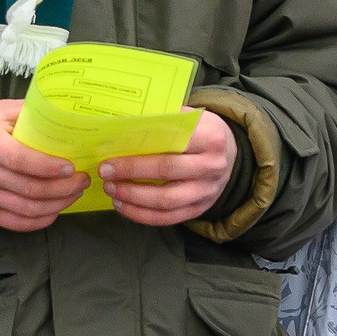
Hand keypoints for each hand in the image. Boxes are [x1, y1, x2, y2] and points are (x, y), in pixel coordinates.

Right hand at [0, 99, 85, 230]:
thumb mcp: (2, 110)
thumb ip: (32, 113)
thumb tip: (69, 116)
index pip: (19, 159)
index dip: (48, 167)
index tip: (71, 167)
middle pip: (28, 188)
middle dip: (63, 187)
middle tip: (82, 180)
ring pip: (26, 209)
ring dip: (58, 204)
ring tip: (75, 193)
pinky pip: (16, 223)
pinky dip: (41, 220)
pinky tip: (56, 209)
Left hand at [101, 109, 236, 226]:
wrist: (231, 154)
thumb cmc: (201, 131)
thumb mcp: (191, 117)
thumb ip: (164, 120)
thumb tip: (124, 126)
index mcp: (210, 138)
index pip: (170, 146)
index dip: (138, 155)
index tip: (111, 158)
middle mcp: (211, 166)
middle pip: (166, 173)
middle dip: (131, 175)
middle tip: (105, 174)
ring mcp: (207, 191)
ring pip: (166, 201)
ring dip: (133, 198)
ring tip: (111, 191)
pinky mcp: (200, 209)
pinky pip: (168, 218)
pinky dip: (142, 215)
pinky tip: (123, 206)